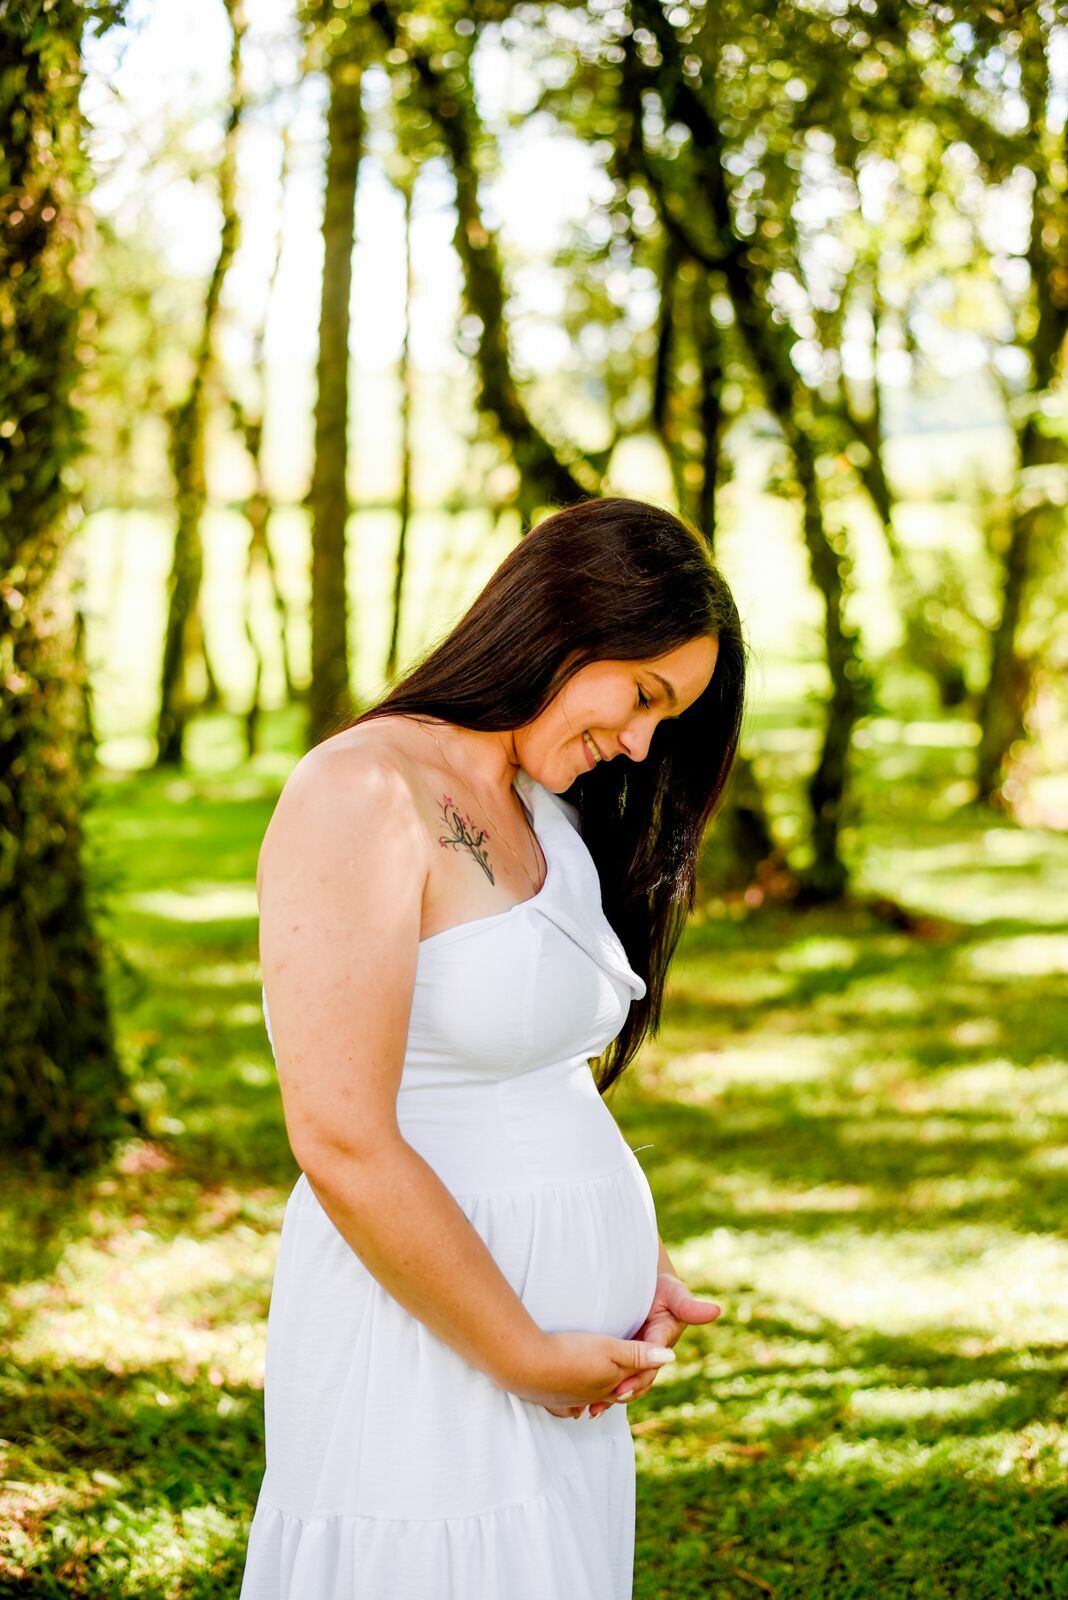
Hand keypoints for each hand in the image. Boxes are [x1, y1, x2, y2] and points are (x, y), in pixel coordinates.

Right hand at [509, 1329, 676, 1415]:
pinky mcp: (552, 1400)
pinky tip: (578, 1407)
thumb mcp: (609, 1347)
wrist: (527, 1365)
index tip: (652, 1351)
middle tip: (635, 1375)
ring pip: (594, 1401)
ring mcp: (572, 1401)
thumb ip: (638, 1353)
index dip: (647, 1366)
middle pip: (617, 1393)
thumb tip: (670, 1357)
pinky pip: (570, 1407)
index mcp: (611, 1385)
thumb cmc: (571, 1352)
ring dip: (603, 1396)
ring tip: (607, 1392)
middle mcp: (594, 1397)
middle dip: (628, 1384)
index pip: (636, 1379)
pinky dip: (578, 1406)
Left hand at [585, 1273, 721, 1418]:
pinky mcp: (619, 1356)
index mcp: (661, 1342)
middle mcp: (648, 1355)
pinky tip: (583, 1402)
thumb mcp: (675, 1294)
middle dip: (624, 1391)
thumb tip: (717, 1310)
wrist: (645, 1284)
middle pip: (636, 1377)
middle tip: (608, 1401)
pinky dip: (599, 1388)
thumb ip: (690, 1306)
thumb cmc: (663, 1289)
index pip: (650, 1362)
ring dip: (610, 1397)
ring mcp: (633, 1357)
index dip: (638, 1375)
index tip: (624, 1387)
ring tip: (594, 1410)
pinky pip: (611, 1375)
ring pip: (623, 1381)